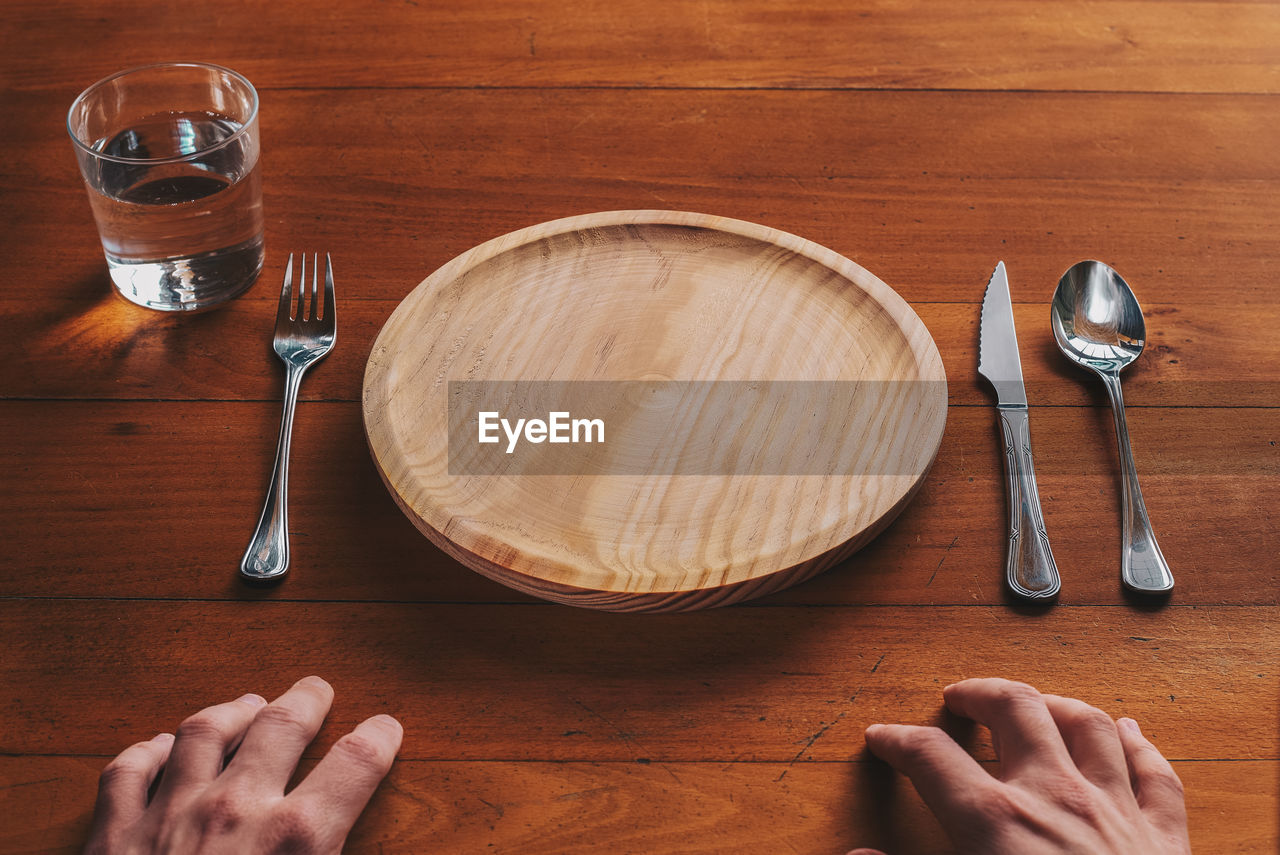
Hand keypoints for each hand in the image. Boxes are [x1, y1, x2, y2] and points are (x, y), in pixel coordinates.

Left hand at [85, 676, 402, 854]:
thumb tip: (346, 849)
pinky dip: (149, 750)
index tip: (386, 728)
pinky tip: (162, 746)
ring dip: (232, 710)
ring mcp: (169, 814)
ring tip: (247, 703)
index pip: (357, 761)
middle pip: (282, 725)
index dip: (379, 737)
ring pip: (205, 731)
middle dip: (306, 700)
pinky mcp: (112, 835)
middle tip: (315, 689)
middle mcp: (237, 809)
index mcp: (298, 839)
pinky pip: (129, 770)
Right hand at [850, 678, 1188, 854]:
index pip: (930, 757)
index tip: (882, 738)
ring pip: (1089, 725)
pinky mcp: (1164, 840)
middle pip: (1015, 710)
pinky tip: (1128, 729)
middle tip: (959, 697)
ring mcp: (1115, 812)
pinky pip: (1156, 775)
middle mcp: (1054, 797)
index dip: (898, 740)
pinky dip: (1141, 745)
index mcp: (994, 821)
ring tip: (1035, 704)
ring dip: (1056, 704)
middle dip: (980, 693)